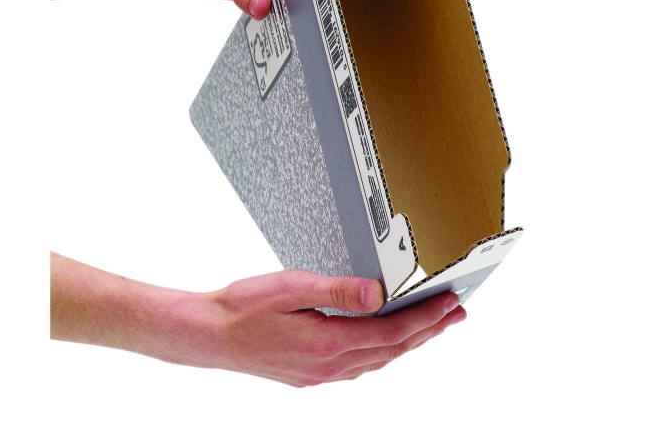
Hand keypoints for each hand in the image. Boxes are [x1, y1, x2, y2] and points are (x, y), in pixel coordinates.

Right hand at [51, 254, 465, 386]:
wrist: (205, 335)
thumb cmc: (241, 307)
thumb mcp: (290, 288)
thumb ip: (336, 290)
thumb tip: (379, 294)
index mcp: (327, 344)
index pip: (393, 333)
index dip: (427, 319)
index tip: (452, 304)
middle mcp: (328, 366)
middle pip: (392, 350)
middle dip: (428, 332)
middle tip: (456, 314)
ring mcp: (318, 374)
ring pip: (377, 360)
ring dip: (408, 343)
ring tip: (430, 327)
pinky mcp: (308, 374)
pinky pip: (358, 366)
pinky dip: (381, 353)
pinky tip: (382, 345)